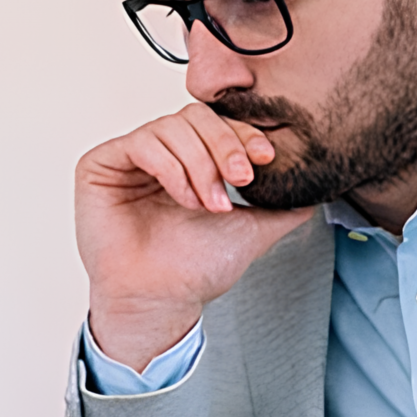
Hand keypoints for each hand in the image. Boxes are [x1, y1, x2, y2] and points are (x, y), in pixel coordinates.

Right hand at [76, 103, 316, 368]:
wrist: (162, 300)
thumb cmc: (195, 269)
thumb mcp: (253, 228)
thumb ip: (281, 206)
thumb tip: (315, 190)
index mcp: (190, 160)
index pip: (217, 125)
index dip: (242, 134)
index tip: (266, 159)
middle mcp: (159, 154)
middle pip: (196, 116)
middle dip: (225, 145)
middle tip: (241, 179)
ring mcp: (129, 158)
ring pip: (172, 127)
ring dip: (201, 164)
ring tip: (211, 204)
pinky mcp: (101, 164)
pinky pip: (142, 142)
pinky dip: (171, 168)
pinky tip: (185, 199)